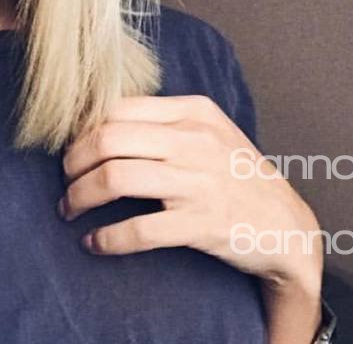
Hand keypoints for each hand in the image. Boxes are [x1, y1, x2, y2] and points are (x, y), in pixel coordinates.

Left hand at [59, 94, 323, 296]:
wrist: (286, 224)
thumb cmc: (237, 176)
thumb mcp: (209, 132)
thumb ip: (164, 122)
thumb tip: (100, 123)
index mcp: (193, 111)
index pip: (117, 108)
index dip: (83, 130)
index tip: (71, 150)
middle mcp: (194, 140)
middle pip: (108, 139)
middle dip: (73, 163)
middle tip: (66, 181)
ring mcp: (198, 182)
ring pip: (115, 179)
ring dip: (80, 197)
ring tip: (70, 209)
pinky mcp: (200, 224)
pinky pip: (137, 229)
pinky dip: (106, 238)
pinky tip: (94, 242)